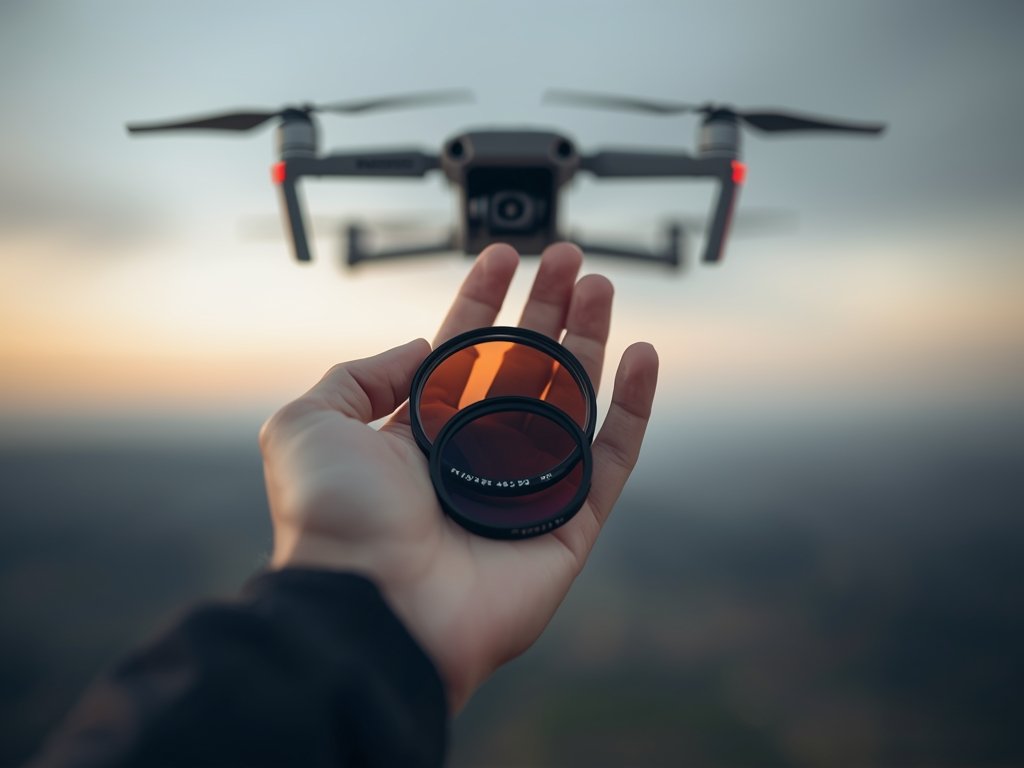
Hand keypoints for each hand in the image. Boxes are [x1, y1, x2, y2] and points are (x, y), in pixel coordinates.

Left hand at [259, 242, 658, 710]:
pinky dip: (634, 410)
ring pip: (571, 399)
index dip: (483, 300)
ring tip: (600, 286)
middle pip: (524, 364)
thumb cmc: (333, 520)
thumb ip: (359, 375)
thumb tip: (421, 345)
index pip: (462, 349)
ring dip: (589, 339)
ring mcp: (525, 488)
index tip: (502, 256)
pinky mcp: (567, 525)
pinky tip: (641, 357)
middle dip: (545, 307)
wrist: (369, 606)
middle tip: (568, 258)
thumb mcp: (312, 423)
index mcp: (420, 429)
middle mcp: (475, 453)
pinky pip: (611, 459)